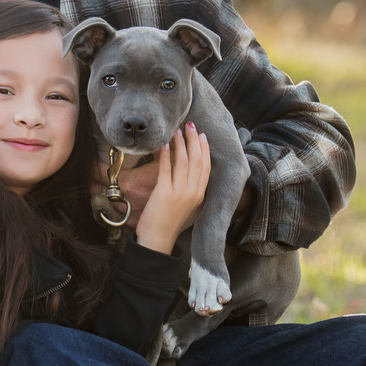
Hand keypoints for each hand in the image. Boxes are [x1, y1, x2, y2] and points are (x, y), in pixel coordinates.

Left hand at [133, 125, 212, 255]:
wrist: (158, 239)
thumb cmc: (170, 221)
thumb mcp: (187, 204)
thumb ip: (191, 188)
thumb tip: (189, 169)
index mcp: (200, 195)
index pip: (206, 167)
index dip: (205, 149)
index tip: (201, 135)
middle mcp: (193, 192)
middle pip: (197, 160)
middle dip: (194, 140)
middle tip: (190, 125)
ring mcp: (180, 193)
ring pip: (183, 162)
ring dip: (180, 144)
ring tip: (177, 131)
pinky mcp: (164, 193)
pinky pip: (166, 169)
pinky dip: (166, 154)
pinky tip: (164, 144)